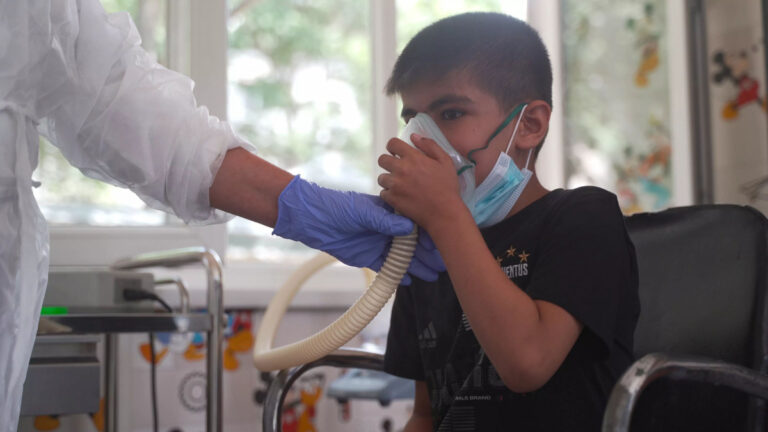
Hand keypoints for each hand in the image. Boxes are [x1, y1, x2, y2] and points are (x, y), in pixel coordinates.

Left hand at [272, 176, 444, 283]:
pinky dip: (399, 275)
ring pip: (402, 258)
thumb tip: (410, 227)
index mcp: (388, 214)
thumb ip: (386, 220)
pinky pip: (387, 268)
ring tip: (433, 276)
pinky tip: (412, 281)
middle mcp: (386, 229)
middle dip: (428, 255)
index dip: (428, 236)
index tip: (441, 245)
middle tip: (443, 265)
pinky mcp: (367, 257)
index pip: (414, 226)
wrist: (313, 220)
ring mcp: (378, 244)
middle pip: (412, 244)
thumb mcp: (363, 211)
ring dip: (417, 267)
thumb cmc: (338, 208)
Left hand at [378, 134, 465, 231]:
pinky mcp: (392, 199)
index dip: (394, 147)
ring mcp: (395, 184)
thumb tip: (414, 136)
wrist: (444, 213)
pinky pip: (383, 193)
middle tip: (398, 170)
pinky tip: (400, 196)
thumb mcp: (445, 161)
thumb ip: (429, 145)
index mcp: (413, 157)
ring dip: (389, 180)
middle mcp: (401, 169)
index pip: (392, 144)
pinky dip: (390, 194)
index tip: (397, 153)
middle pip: (382, 160)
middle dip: (388, 162)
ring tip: (400, 185)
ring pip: (381, 177)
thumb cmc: (447, 187)